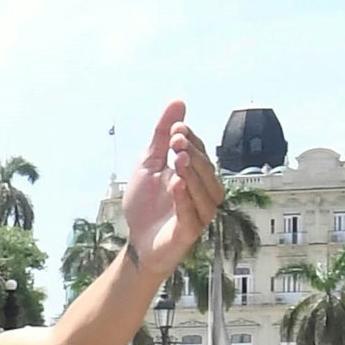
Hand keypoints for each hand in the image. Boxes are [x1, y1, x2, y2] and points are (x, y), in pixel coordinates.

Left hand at [122, 102, 221, 272]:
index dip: (191, 139)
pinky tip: (176, 185)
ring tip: (178, 159)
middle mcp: (202, 193)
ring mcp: (199, 213)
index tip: (175, 129)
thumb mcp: (149, 163)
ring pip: (207, 193)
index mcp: (195, 175)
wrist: (136, 242)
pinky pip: (193, 215)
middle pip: (207, 171)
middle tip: (175, 141)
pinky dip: (185, 199)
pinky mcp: (189, 232)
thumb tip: (178, 102)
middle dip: (193, 153)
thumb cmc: (146, 206)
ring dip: (193, 174)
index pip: (200, 153)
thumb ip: (161, 135)